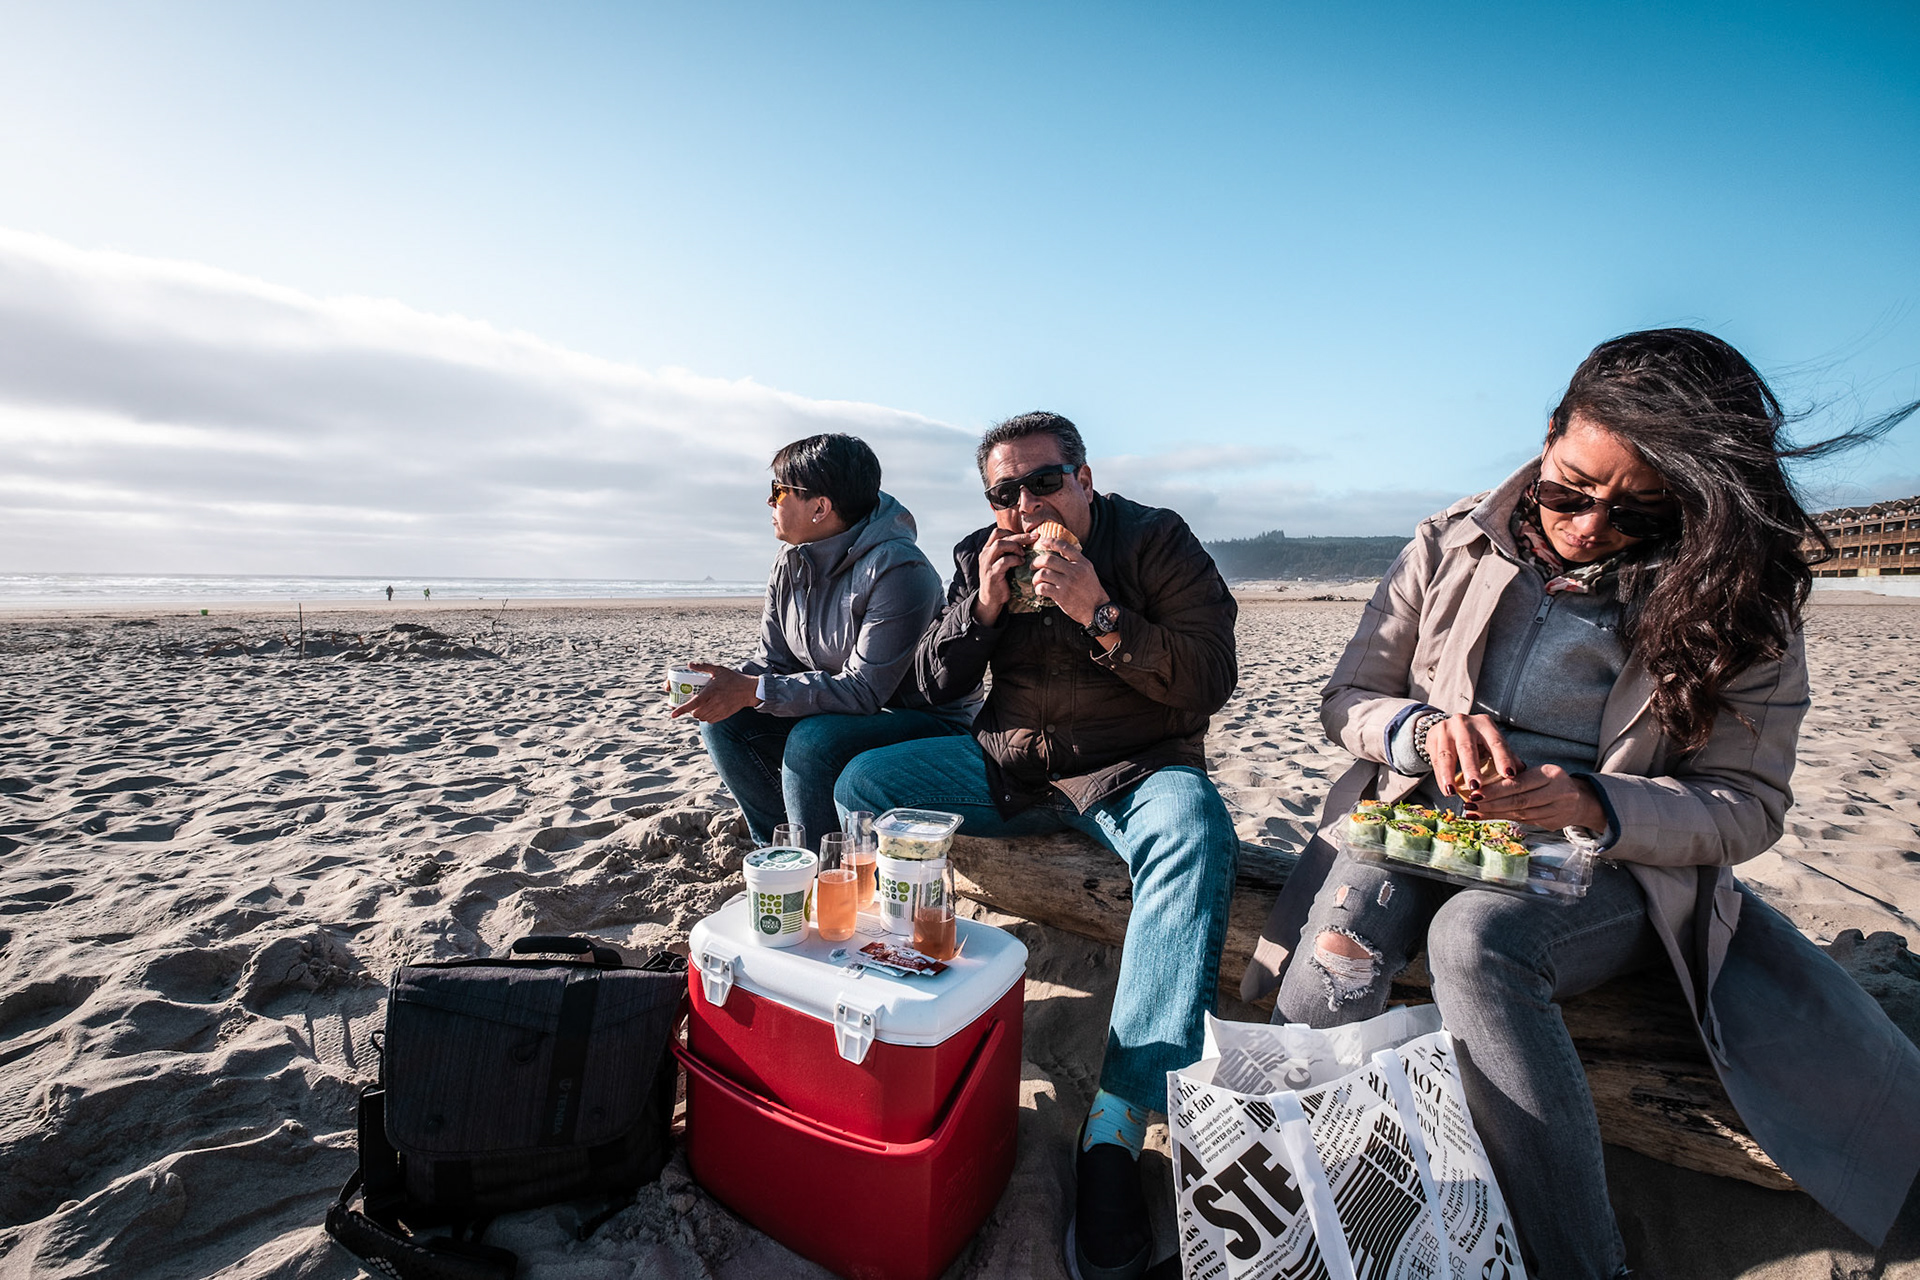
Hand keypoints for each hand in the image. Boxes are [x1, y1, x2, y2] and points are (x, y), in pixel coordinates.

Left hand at [670, 664, 759, 721]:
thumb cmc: (733, 679)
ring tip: (700, 706)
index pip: (693, 703)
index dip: (681, 710)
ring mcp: (719, 710)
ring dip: (698, 714)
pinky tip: (708, 710)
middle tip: (692, 703)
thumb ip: (703, 667)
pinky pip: (710, 720)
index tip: (673, 714)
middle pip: (696, 713)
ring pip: (702, 718)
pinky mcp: (724, 715)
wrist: (749, 690)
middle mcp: (714, 703)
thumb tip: (689, 664)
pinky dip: (706, 717)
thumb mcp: (718, 670)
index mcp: (711, 692)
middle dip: (691, 710)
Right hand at [973, 527, 1029, 625]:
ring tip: (1024, 553)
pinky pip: (1004, 561)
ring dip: (1015, 546)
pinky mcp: (992, 574)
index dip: (1012, 532)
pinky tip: (1021, 563)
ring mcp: (987, 564)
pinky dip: (1015, 559)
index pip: (997, 532)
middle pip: (1001, 537)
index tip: (1027, 537)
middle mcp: (985, 554)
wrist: (991, 599)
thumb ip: (1009, 552)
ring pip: (1000, 545)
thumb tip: (1028, 540)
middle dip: (1019, 536)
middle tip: (1034, 538)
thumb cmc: (1001, 580)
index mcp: (987, 550)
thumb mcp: (1002, 563)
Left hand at [1029, 534, 1107, 625]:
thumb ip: (1076, 561)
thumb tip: (1058, 552)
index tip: (1041, 542)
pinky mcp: (1062, 596)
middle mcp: (1075, 571)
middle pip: (1048, 559)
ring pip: (1043, 573)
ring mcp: (1068, 583)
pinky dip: (1038, 589)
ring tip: (1036, 581)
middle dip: (1036, 561)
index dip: (1050, 541)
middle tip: (1032, 566)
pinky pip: (1043, 587)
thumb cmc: (1091, 590)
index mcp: (1082, 563)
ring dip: (1036, 577)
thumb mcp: (1088, 571)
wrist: (1097, 608)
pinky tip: (1040, 591)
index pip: (1064, 546)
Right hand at [1424, 712, 1520, 798]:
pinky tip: (1446, 790)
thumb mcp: (1491, 743)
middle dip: (1471, 768)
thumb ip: (1506, 756)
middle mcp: (1464, 723)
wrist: (1448, 726)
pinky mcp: (1432, 738)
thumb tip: (1522, 772)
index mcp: (1485, 724)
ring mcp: (1445, 729)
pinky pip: (1435, 761)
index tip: (1509, 776)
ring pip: (1446, 754)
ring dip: (1449, 775)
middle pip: (1467, 747)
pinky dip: (1440, 778)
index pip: (1496, 742)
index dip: (1503, 759)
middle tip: (1476, 786)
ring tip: (1452, 792)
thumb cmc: (1476, 739)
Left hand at [1464, 764, 1607, 832]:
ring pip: (1520, 814)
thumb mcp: (1539, 772)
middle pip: (1519, 801)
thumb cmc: (1550, 781)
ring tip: (1472, 813)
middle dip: (1491, 804)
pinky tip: (1486, 818)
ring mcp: (1558, 810)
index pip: (1520, 784)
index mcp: (1552, 774)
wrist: (1580, 800)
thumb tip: (1480, 782)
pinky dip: (1503, 819)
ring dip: (1493, 814)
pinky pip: (1523, 821)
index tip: (1474, 792)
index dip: (1496, 790)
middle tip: (1469, 805)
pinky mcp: (1553, 824)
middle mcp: (1558, 793)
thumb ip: (1517, 776)